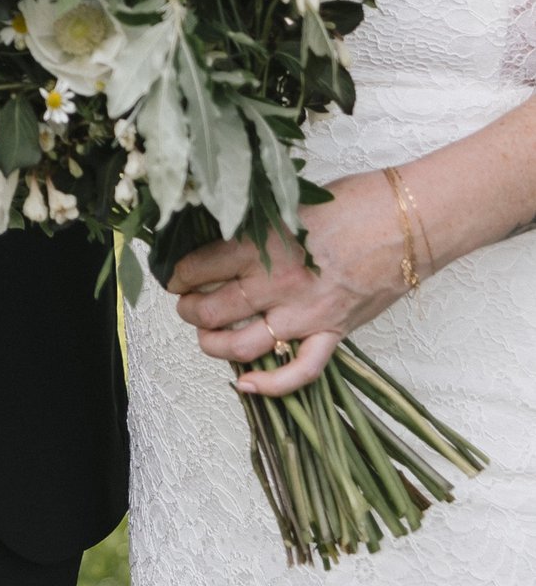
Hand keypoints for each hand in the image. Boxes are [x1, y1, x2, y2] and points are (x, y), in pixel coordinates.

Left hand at [164, 177, 408, 394]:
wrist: (411, 221)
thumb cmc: (357, 201)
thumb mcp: (293, 202)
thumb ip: (259, 225)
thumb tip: (225, 235)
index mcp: (263, 243)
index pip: (202, 266)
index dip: (180, 275)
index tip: (175, 276)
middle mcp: (278, 282)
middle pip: (214, 309)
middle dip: (190, 311)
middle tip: (186, 305)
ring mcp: (305, 313)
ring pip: (242, 345)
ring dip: (214, 346)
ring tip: (205, 337)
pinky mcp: (334, 332)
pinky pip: (299, 370)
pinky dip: (271, 384)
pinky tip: (247, 384)